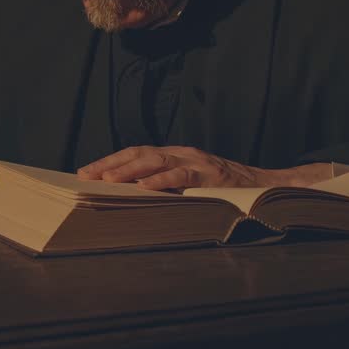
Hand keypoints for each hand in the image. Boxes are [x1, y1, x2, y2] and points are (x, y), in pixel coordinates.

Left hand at [77, 145, 329, 189]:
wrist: (263, 187)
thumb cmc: (222, 189)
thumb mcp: (188, 185)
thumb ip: (165, 185)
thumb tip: (129, 196)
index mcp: (174, 154)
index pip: (135, 153)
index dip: (110, 161)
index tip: (85, 172)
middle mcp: (182, 153)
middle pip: (138, 153)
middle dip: (111, 164)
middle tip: (87, 175)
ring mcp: (196, 162)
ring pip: (156, 161)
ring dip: (129, 170)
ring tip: (108, 179)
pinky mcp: (210, 175)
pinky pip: (181, 176)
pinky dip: (161, 181)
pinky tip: (144, 188)